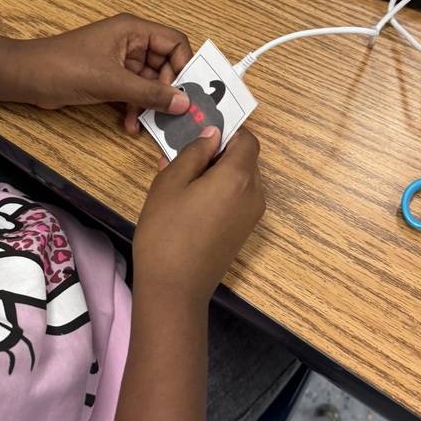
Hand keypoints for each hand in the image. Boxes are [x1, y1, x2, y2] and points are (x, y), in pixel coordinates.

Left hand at [16, 13, 192, 132]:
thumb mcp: (112, 81)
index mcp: (132, 30)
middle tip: (170, 113)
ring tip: (145, 123)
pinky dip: (135, 108)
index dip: (183, 66)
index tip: (185, 92)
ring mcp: (119, 62)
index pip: (174, 42)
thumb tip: (182, 102)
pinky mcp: (109, 78)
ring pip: (149, 83)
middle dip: (166, 91)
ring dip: (149, 105)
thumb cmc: (63, 66)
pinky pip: (134, 93)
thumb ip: (149, 93)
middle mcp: (130, 43)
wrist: (27, 77)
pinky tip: (130, 125)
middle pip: (165, 66)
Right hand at [132, 127, 264, 307]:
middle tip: (184, 159)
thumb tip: (211, 135)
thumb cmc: (166, 232)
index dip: (226, 132)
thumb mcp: (171, 183)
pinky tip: (190, 204)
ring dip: (218, 174)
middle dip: (218, 153)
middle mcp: (254, 194)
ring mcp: (251, 216)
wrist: (174, 288)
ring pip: (241, 180)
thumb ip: (193, 153)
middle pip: (245, 160)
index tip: (200, 135)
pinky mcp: (243, 232)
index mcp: (238, 177)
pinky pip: (237, 200)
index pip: (247, 139)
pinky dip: (220, 193)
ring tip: (182, 183)